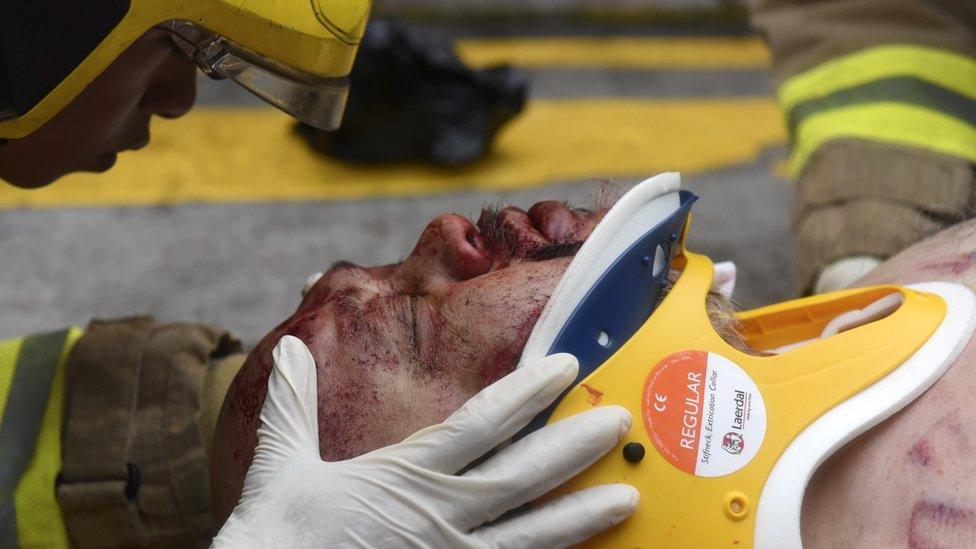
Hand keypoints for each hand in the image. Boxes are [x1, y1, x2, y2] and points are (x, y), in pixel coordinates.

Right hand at [212, 336, 637, 547]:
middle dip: (575, 446)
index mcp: (406, 472)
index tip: (563, 366)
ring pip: (530, 536)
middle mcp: (439, 514)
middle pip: (522, 475)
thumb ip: (291, 403)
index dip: (526, 393)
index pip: (480, 423)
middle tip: (620, 422)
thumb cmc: (275, 533)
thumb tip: (289, 346)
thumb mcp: (280, 463)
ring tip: (627, 498)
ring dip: (580, 515)